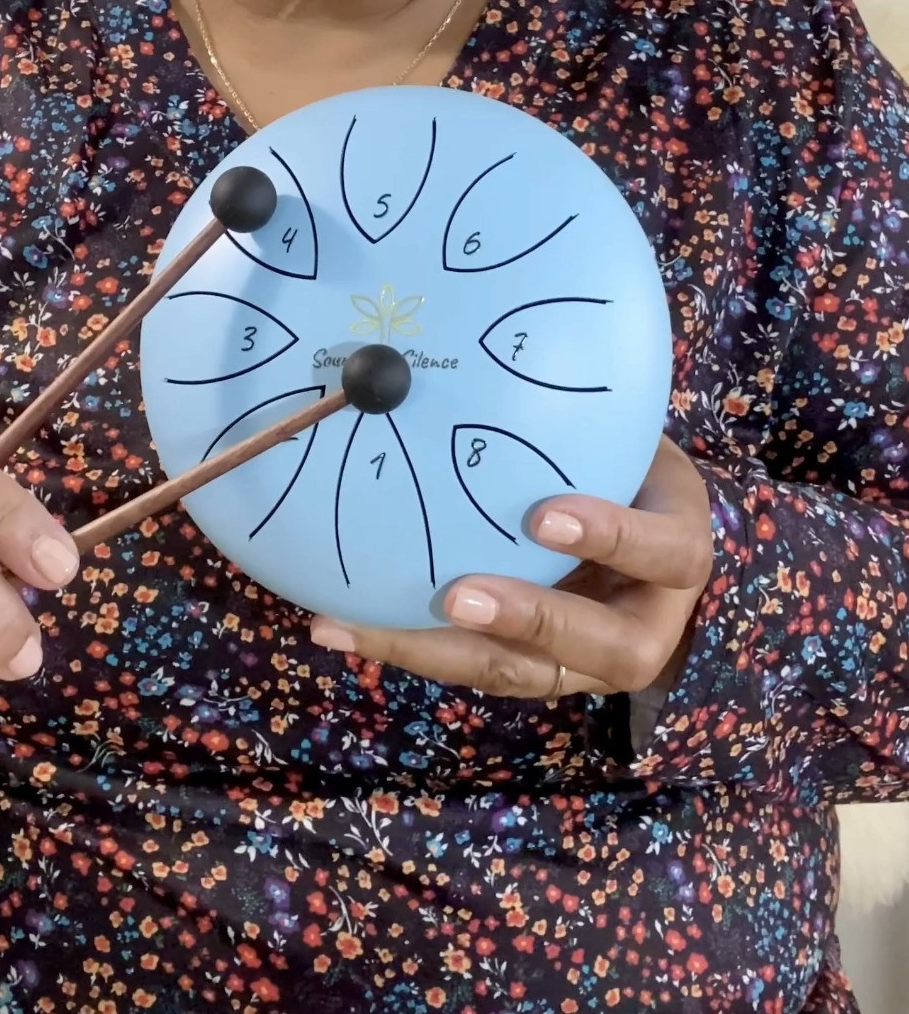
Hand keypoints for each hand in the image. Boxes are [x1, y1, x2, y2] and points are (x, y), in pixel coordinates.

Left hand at [310, 435, 711, 699]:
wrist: (649, 534)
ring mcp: (584, 661)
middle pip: (602, 645)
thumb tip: (510, 342)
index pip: (662, 551)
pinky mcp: (529, 669)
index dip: (610, 537)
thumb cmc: (632, 469)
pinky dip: (402, 643)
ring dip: (436, 648)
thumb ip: (593, 420)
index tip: (544, 514)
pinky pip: (469, 663)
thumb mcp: (633, 440)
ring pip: (518, 671)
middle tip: (454, 595)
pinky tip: (334, 623)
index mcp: (678, 553)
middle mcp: (644, 623)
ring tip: (356, 623)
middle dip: (525, 619)